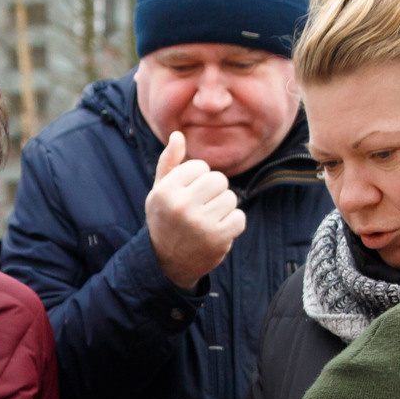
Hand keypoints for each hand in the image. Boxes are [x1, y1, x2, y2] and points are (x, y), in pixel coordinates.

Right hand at [145, 129, 246, 288]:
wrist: (167, 263)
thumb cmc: (165, 220)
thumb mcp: (159, 191)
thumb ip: (169, 162)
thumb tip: (178, 134)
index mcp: (165, 191)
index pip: (200, 167)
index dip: (198, 178)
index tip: (188, 193)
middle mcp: (181, 206)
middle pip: (218, 180)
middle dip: (214, 191)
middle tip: (202, 206)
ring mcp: (200, 223)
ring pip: (231, 198)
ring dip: (224, 208)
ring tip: (208, 219)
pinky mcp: (218, 239)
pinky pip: (239, 217)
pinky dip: (232, 224)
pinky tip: (217, 231)